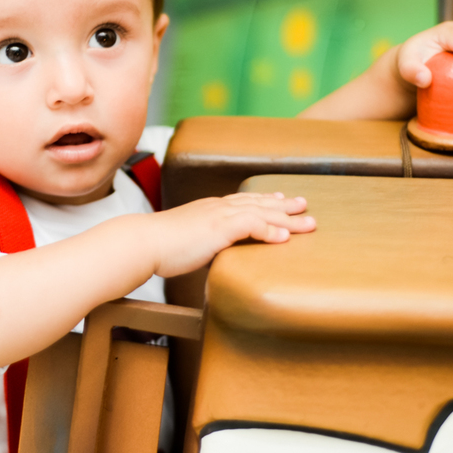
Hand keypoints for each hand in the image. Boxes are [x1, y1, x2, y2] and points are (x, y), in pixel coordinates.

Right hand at [143, 192, 314, 278]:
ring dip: (287, 218)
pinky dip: (270, 230)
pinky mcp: (219, 228)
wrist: (144, 242)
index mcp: (210, 208)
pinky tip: (284, 238)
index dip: (264, 199)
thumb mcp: (186, 240)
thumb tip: (209, 253)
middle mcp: (218, 207)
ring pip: (262, 212)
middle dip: (284, 204)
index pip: (243, 200)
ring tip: (308, 224)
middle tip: (305, 205)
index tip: (281, 198)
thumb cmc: (158, 247)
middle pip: (259, 202)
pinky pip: (251, 225)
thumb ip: (202, 243)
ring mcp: (219, 215)